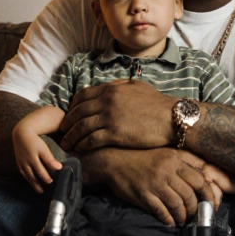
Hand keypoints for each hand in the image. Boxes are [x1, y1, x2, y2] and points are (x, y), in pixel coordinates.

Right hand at [12, 126, 61, 193]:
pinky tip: (32, 182)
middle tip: (44, 192)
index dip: (47, 178)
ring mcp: (21, 164)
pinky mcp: (18, 163)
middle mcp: (26, 163)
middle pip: (33, 177)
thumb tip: (59, 168)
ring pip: (27, 177)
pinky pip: (23, 174)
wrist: (21, 134)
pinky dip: (28, 179)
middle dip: (39, 185)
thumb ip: (50, 159)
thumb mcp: (43, 149)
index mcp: (33, 159)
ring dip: (33, 184)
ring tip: (39, 190)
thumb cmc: (34, 141)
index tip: (53, 183)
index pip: (41, 172)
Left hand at [60, 80, 177, 151]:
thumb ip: (120, 85)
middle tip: (62, 132)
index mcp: (111, 89)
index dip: (72, 107)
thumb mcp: (137, 86)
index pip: (82, 96)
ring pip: (81, 127)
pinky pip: (91, 140)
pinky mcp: (115, 134)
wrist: (172, 118)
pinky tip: (79, 150)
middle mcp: (107, 101)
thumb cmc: (157, 103)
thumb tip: (109, 86)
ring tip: (66, 145)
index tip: (69, 116)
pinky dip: (82, 145)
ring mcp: (110, 118)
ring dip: (71, 137)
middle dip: (67, 124)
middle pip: (78, 112)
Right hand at [78, 148, 220, 225]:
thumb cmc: (142, 158)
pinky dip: (169, 219)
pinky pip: (161, 211)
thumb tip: (205, 177)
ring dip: (183, 216)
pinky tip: (171, 222)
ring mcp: (154, 184)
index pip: (199, 179)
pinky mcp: (143, 195)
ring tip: (183, 220)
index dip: (208, 194)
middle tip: (196, 215)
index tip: (211, 204)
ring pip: (177, 204)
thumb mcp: (166, 153)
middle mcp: (166, 171)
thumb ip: (186, 162)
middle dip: (195, 209)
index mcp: (174, 159)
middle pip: (189, 195)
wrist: (113, 160)